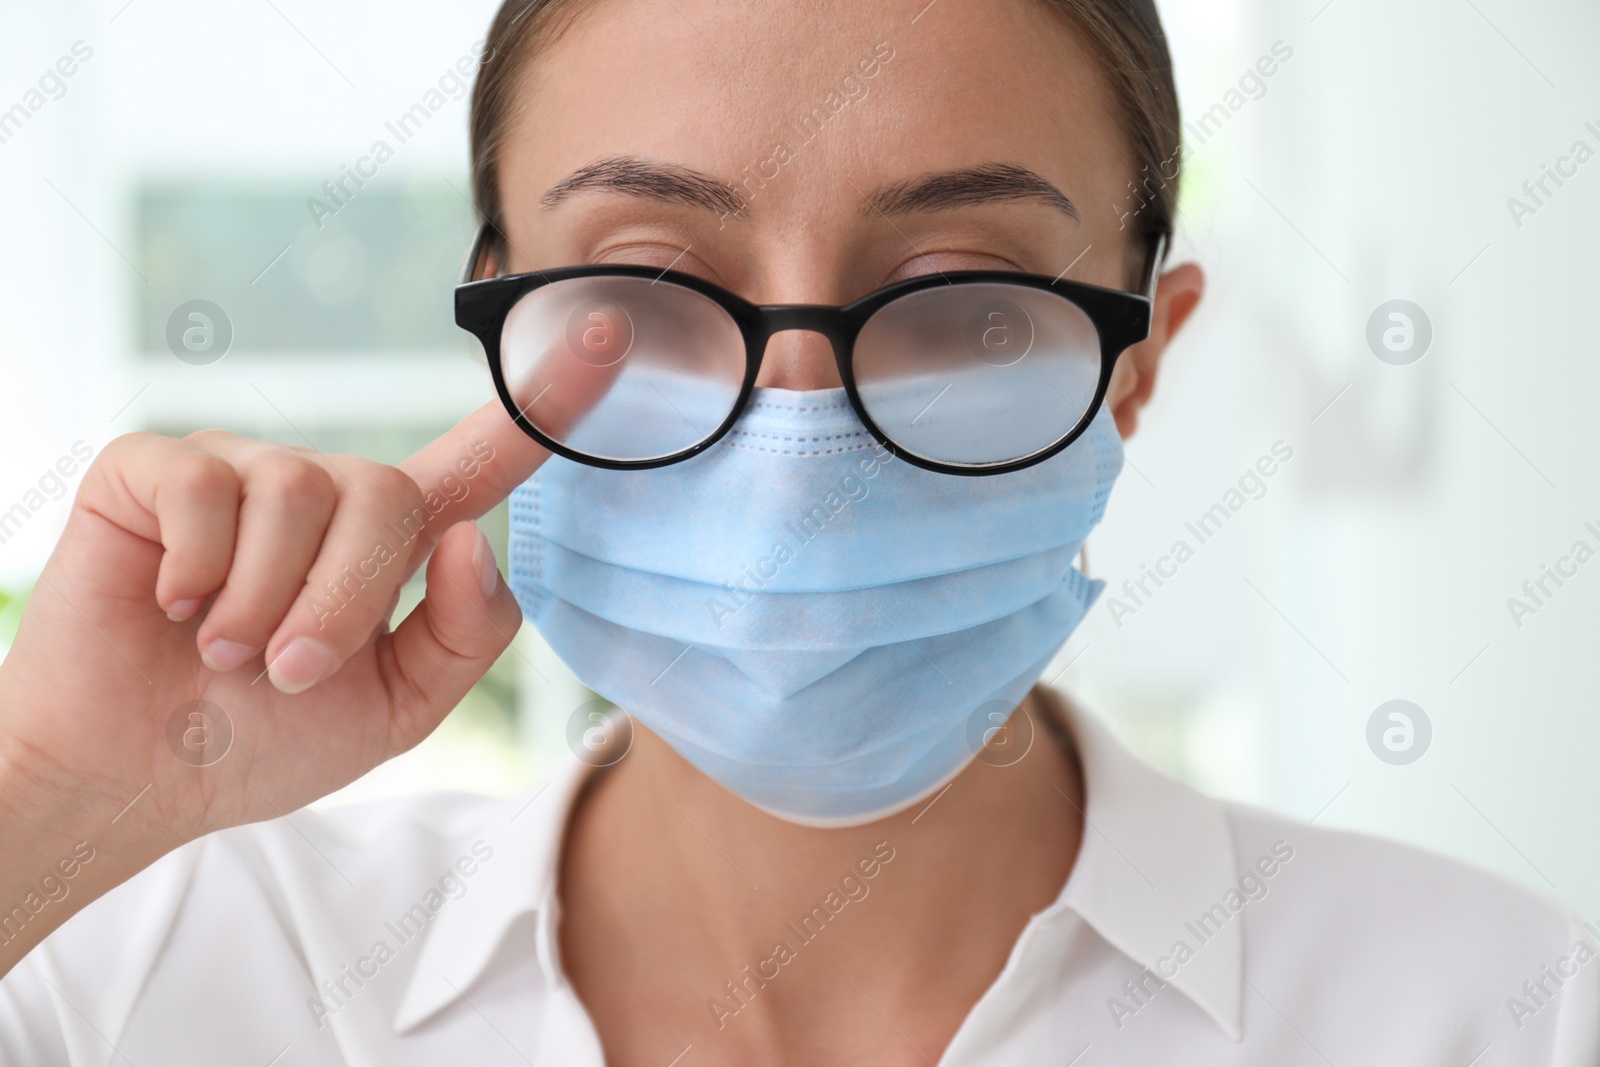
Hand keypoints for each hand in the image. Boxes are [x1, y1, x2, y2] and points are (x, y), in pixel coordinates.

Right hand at [0, 400, 547, 939]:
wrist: (138, 776)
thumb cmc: (264, 738)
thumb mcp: (397, 708)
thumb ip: (463, 635)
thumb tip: (477, 539)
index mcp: (392, 542)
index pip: (483, 459)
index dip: (549, 399)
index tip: (613, 329)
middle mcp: (325, 490)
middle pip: (389, 497)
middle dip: (343, 604)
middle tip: (287, 670)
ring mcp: (241, 469)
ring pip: (301, 493)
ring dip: (264, 604)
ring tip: (225, 650)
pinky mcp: (157, 467)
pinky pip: (209, 489)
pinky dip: (199, 573)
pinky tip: (172, 606)